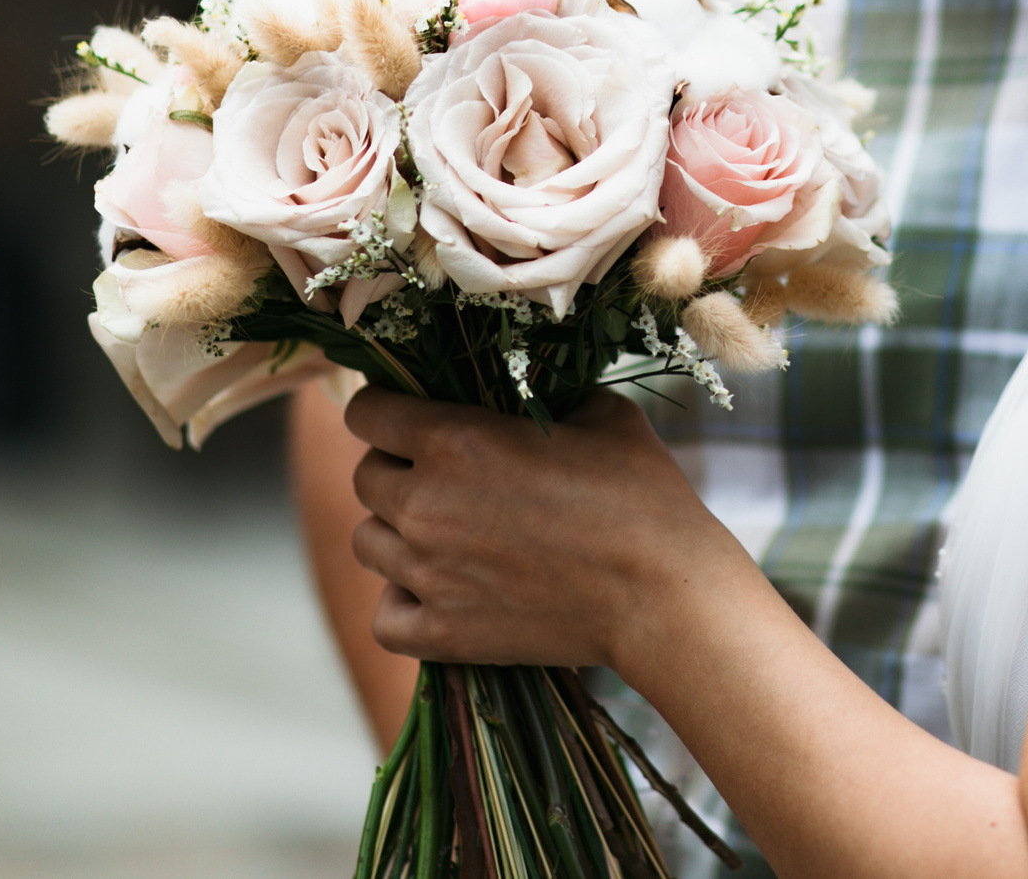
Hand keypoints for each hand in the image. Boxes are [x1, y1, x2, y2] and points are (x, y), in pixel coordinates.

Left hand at [345, 386, 713, 670]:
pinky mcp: (441, 632)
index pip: (366, 412)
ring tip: (448, 535)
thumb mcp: (601, 414)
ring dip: (398, 533)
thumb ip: (547, 397)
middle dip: (398, 470)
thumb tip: (532, 396)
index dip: (388, 410)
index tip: (413, 418)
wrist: (662, 591)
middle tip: (447, 479)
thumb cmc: (641, 494)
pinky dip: (403, 601)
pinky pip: (384, 615)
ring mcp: (427, 573)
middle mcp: (426, 503)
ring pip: (368, 543)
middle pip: (365, 477)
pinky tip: (440, 590)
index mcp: (455, 439)